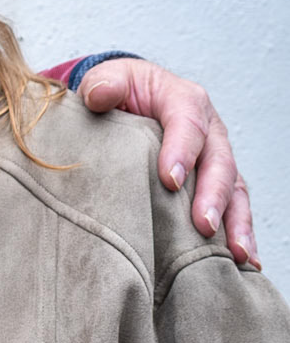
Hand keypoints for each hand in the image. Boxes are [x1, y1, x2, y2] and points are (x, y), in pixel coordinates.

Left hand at [78, 59, 259, 268]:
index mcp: (184, 101)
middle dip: (213, 195)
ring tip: (236, 253)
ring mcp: (215, 160)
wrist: (129, 102)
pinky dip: (239, 235)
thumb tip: (99, 95)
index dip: (181, 151)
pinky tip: (242, 263)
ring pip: (234, 191)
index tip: (169, 180)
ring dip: (236, 223)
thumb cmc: (120, 93)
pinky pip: (233, 209)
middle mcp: (209, 131)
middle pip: (218, 162)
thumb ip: (103, 84)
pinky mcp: (213, 185)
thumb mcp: (108, 79)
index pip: (188, 124)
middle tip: (203, 225)